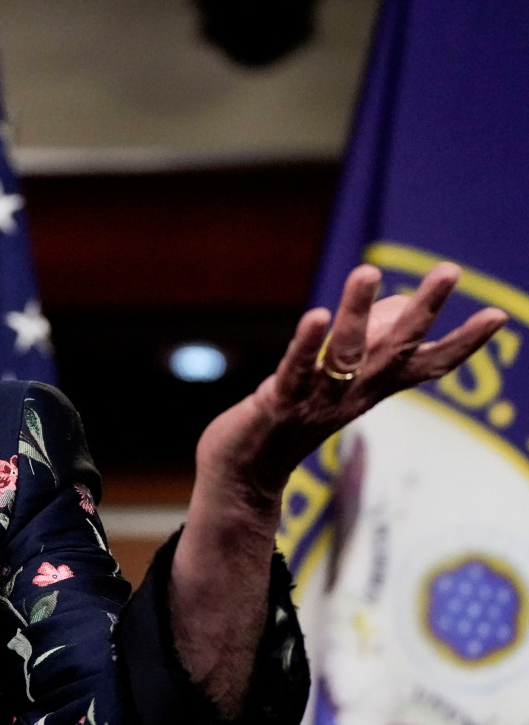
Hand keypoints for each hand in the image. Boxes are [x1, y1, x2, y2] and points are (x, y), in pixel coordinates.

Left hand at [195, 262, 506, 514]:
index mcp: (371, 388)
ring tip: (367, 271)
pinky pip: (297, 369)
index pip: (427, 364)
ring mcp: (319, 399)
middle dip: (425, 309)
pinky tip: (317, 315)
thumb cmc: (293, 416)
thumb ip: (370, 344)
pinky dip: (308, 343)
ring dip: (357, 312)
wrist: (245, 475)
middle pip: (397, 349)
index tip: (499, 316)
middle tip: (451, 269)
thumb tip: (398, 304)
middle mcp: (354, 393)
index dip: (462, 343)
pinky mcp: (280, 401)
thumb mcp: (337, 380)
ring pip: (345, 353)